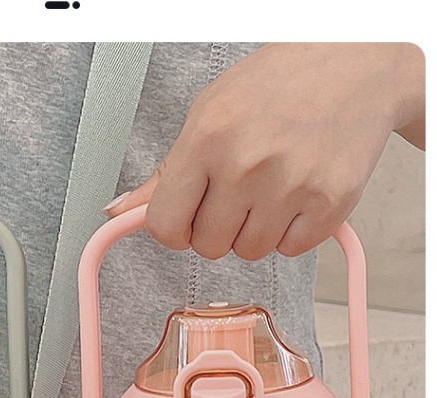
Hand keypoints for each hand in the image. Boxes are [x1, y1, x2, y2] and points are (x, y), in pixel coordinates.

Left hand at [108, 44, 424, 259]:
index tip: (187, 217)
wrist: (358, 66)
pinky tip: (298, 192)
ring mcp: (290, 186)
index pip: (165, 225)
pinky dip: (292, 232)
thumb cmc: (280, 84)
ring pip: (248, 252)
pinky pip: (290, 251)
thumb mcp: (210, 111)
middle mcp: (246, 165)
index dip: (174, 229)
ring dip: (256, 230)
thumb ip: (166, 172)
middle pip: (207, 246)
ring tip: (271, 187)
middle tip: (238, 192)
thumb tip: (119, 212)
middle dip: (218, 227)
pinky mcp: (329, 205)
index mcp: (208, 138)